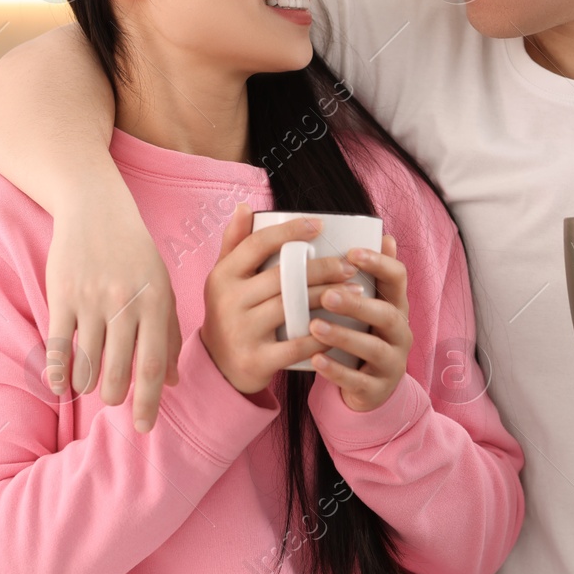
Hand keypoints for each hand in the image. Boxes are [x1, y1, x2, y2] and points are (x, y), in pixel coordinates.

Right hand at [44, 184, 182, 432]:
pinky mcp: (62, 294)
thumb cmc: (135, 252)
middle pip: (118, 369)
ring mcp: (91, 299)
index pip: (153, 366)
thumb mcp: (161, 286)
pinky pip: (58, 343)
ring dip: (87, 385)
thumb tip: (171, 383)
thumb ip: (167, 333)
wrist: (95, 208)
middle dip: (115, 396)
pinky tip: (59, 385)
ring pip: (87, 361)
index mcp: (154, 303)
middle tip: (114, 403)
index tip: (144, 428)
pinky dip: (58, 370)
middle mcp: (124, 303)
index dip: (148, 403)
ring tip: (90, 390)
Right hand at [201, 204, 353, 394]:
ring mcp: (241, 332)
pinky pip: (296, 346)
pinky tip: (343, 327)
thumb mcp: (223, 278)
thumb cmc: (228, 313)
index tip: (320, 224)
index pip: (256, 244)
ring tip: (356, 291)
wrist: (217, 366)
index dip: (288, 232)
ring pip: (292, 308)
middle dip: (321, 268)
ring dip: (329, 298)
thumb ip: (234, 243)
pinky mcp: (255, 360)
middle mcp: (229, 302)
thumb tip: (245, 206)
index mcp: (222, 276)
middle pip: (282, 276)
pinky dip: (322, 336)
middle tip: (349, 265)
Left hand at [308, 234, 411, 412]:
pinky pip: (358, 380)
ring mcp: (392, 362)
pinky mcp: (377, 389)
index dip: (379, 264)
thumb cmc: (361, 334)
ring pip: (374, 348)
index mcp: (396, 306)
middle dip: (357, 304)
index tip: (351, 252)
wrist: (368, 387)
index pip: (398, 279)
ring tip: (314, 326)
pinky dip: (337, 371)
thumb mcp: (368, 305)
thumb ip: (371, 275)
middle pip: (387, 314)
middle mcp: (400, 332)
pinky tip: (315, 361)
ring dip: (343, 336)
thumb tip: (384, 234)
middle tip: (326, 294)